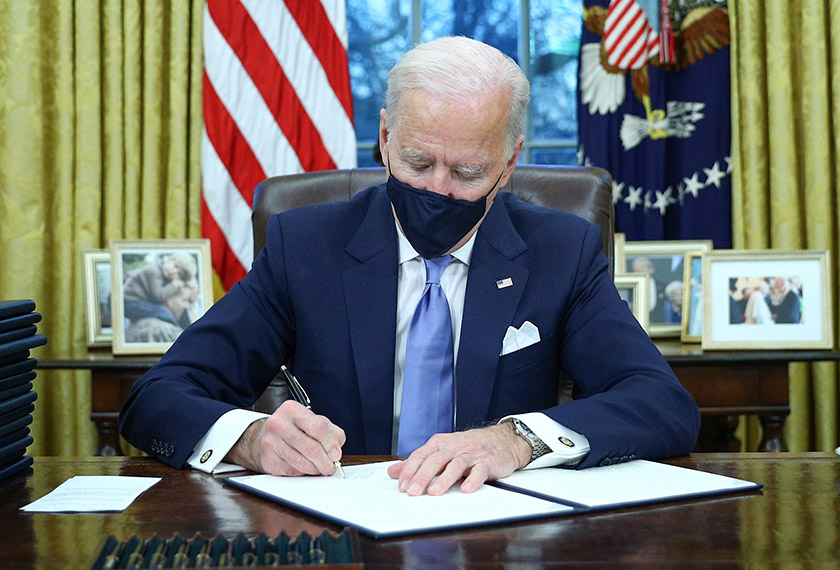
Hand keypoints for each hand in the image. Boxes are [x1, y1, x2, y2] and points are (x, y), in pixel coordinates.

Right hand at [225, 400, 344, 475]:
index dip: (330, 444)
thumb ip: (330, 432)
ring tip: (320, 468)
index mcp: (292, 410)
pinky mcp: (268, 460)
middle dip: (325, 462)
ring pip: (303, 463)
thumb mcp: (312, 421)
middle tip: (331, 467)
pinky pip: (293, 472)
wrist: (263, 437)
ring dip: (316, 470)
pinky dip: (304, 473)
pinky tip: (305, 466)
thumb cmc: (292, 428)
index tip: (336, 454)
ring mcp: (271, 443)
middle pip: (311, 448)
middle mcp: (279, 424)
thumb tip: (336, 451)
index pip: (318, 427)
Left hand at [386, 422, 531, 495]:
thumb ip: (417, 462)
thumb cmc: (468, 447)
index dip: (410, 470)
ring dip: (444, 479)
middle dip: (422, 476)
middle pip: (435, 460)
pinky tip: (465, 489)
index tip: (402, 486)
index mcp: (440, 443)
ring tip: (434, 492)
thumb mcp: (441, 450)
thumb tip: (393, 472)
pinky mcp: (487, 462)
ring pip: (456, 465)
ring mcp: (471, 454)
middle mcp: (454, 447)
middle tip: (413, 492)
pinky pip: (479, 471)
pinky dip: (472, 480)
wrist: (502, 440)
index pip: (421, 455)